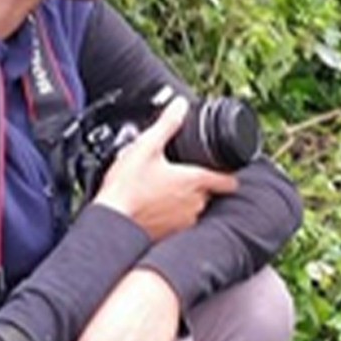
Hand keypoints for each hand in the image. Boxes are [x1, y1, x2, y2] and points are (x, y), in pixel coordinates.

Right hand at [92, 96, 238, 240]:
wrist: (111, 224)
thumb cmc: (127, 189)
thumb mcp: (146, 147)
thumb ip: (167, 124)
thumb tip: (180, 105)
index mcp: (195, 182)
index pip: (229, 181)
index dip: (229, 173)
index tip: (223, 168)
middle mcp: (195, 204)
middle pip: (210, 192)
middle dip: (200, 183)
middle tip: (181, 172)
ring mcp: (184, 222)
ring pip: (195, 207)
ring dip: (186, 198)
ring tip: (164, 188)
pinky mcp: (171, 235)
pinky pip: (179, 222)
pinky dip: (172, 213)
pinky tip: (156, 205)